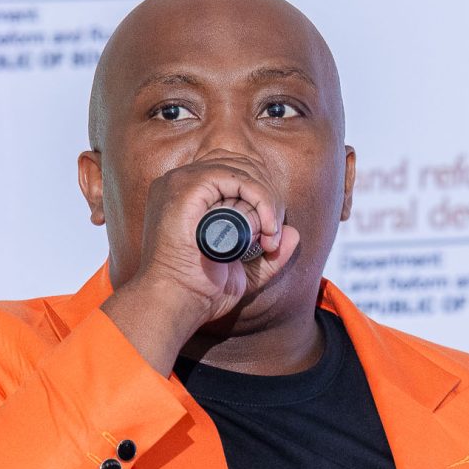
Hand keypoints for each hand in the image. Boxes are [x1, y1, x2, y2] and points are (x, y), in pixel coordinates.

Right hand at [101, 154, 299, 372]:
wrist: (176, 302)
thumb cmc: (198, 290)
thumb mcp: (242, 271)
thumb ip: (269, 255)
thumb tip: (292, 233)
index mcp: (186, 194)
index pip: (234, 172)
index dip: (260, 195)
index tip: (270, 233)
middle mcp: (181, 181)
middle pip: (241, 166)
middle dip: (268, 197)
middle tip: (273, 234)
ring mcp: (181, 181)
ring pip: (242, 170)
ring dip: (266, 199)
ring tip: (269, 234)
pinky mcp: (188, 186)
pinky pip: (237, 178)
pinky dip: (260, 198)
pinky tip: (266, 225)